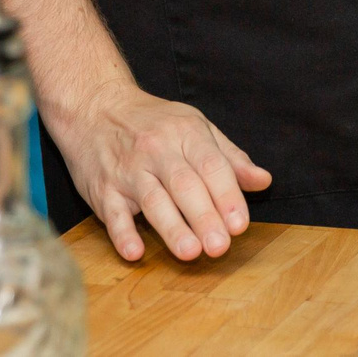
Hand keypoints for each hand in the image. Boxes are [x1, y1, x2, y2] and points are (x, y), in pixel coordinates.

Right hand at [44, 75, 271, 262]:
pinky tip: (134, 251)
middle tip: (220, 247)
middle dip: (204, 217)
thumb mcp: (195, 126)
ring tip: (190, 252)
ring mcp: (128, 170)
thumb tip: (263, 181)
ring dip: (172, 227)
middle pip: (184, 185)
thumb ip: (230, 157)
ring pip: (152, 200)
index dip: (227, 195)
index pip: (211, 166)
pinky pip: (113, 212)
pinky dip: (123, 233)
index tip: (239, 224)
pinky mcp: (103, 188)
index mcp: (185, 133)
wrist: (94, 106)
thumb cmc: (153, 122)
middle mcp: (157, 150)